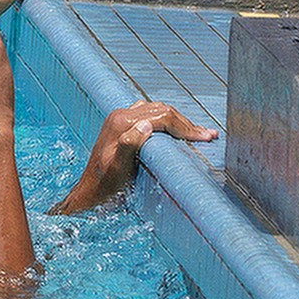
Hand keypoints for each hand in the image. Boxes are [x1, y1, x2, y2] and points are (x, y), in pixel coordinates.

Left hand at [50, 102, 216, 213]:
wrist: (90, 188)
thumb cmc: (105, 183)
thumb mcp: (117, 168)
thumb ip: (129, 145)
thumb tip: (146, 125)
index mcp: (121, 123)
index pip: (161, 117)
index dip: (185, 127)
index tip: (205, 138)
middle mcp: (120, 115)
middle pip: (161, 111)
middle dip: (186, 123)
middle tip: (208, 136)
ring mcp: (120, 118)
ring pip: (156, 110)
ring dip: (178, 120)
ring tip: (198, 133)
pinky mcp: (121, 124)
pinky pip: (149, 114)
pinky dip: (166, 120)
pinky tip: (177, 130)